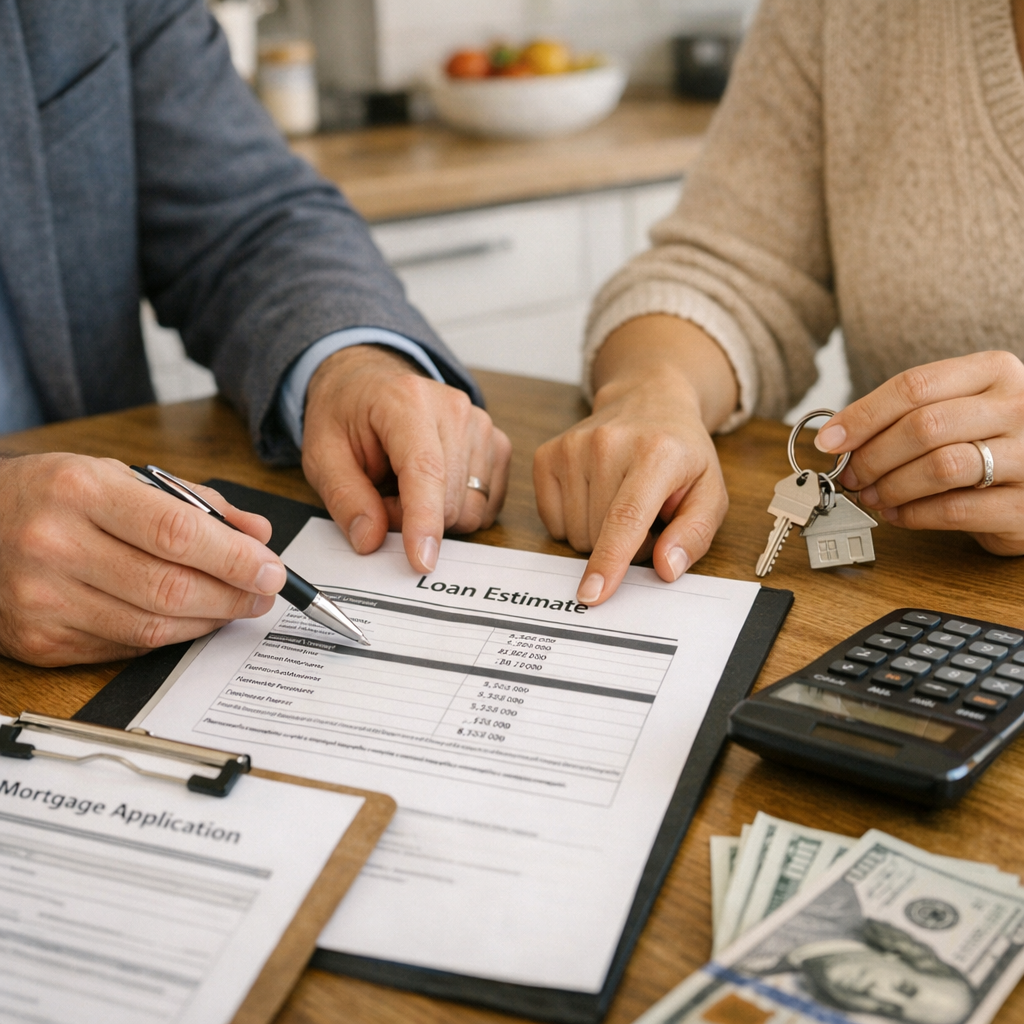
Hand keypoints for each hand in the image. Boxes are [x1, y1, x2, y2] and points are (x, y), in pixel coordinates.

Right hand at [0, 455, 286, 665]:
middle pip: (170, 588)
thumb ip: (193, 504)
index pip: (177, 533)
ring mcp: (44, 600)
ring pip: (153, 628)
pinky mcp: (41, 641)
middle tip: (263, 593)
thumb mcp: (116, 476)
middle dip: (233, 595)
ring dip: (208, 621)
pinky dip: (168, 637)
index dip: (234, 558)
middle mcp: (56, 545)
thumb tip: (257, 535)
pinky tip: (186, 620)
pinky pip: (127, 648)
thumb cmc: (51, 496)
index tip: (271, 569)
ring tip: (234, 606)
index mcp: (80, 491)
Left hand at [301, 345, 510, 572]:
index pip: (425, 470)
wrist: (370, 381)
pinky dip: (456, 508)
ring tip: (404, 487)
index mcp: (406, 401)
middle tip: (380, 497)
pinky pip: (486, 505)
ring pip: (470, 508)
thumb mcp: (322, 454)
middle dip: (410, 518)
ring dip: (434, 515)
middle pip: (449, 500)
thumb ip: (344, 497)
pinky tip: (433, 486)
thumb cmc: (347, 415)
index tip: (422, 561)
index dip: (424, 521)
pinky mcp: (496, 444)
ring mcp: (481, 425)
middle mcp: (454, 409)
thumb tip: (370, 540)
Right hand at [534, 368, 728, 607]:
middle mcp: (607, 444)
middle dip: (624, 544)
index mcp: (655, 453)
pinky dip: (574, 521)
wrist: (648, 400)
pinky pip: (552, 521)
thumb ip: (695, 533)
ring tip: (621, 502)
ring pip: (574, 533)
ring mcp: (572, 446)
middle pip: (598, 534)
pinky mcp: (548, 454)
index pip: (625, 516)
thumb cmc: (681, 453)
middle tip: (646, 516)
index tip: (593, 593)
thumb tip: (665, 568)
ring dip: (599, 534)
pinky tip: (594, 495)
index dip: (609, 559)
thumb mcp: (710, 492)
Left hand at [814, 351, 1023, 554]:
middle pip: (924, 426)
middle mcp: (1018, 408)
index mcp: (994, 372)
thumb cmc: (990, 441)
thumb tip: (838, 436)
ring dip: (891, 486)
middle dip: (873, 456)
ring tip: (872, 496)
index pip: (914, 386)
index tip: (829, 440)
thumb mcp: (956, 411)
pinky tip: (899, 514)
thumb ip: (907, 415)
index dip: (862, 416)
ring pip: (940, 467)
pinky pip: (956, 510)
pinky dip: (915, 514)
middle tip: (850, 475)